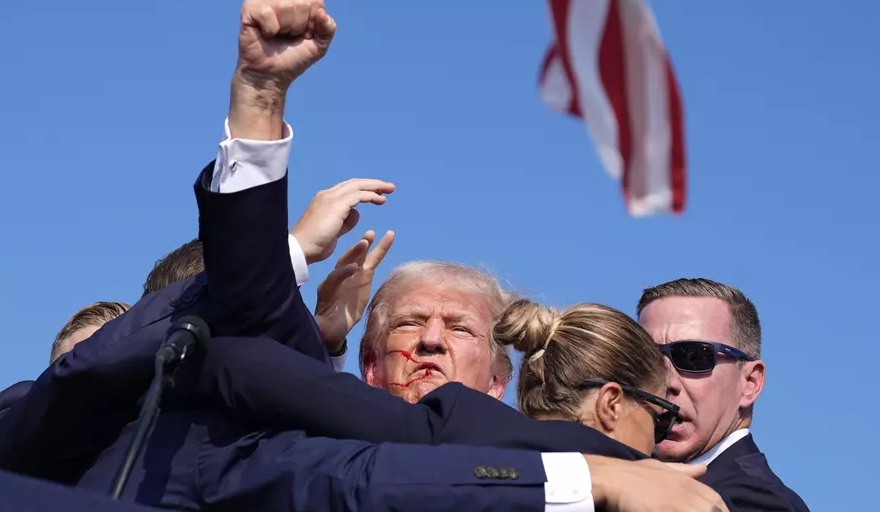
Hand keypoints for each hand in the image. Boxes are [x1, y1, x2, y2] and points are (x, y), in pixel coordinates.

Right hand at [237, 0, 335, 88]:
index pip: (316, 2)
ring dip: (285, 28)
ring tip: (277, 36)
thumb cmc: (293, 58)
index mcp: (299, 1)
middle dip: (299, 26)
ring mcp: (264, 1)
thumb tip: (321, 12)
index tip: (303, 34)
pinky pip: (267, 13)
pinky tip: (265, 35)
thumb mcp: (319, 45)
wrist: (271, 75)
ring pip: (286, 5)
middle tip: (288, 36)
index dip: (312, 23)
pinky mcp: (249, 9)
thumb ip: (329, 28)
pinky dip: (270, 29)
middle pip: (302, 3)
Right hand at [290, 179, 395, 264]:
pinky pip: (359, 196)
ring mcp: (331, 198)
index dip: (363, 189)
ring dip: (375, 187)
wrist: (301, 249)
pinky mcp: (337, 205)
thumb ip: (345, 222)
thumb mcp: (333, 231)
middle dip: (372, 184)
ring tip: (389, 190)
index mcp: (324, 200)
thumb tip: (356, 214)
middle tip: (388, 187)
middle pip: (354, 183)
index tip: (377, 194)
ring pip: (358, 186)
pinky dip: (371, 196)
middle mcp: (327, 195)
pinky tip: (381, 201)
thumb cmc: (314, 245)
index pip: (347, 189)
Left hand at [315, 230, 394, 351]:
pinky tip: (389, 236)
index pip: (336, 277)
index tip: (353, 270)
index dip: (343, 273)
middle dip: (355, 252)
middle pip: (347, 261)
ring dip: (366, 244)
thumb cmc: (327, 325)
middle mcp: (340, 276)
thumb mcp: (320, 325)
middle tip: (364, 242)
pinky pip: (374, 260)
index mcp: (328, 287)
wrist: (335, 325)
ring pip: (360, 257)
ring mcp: (353, 274)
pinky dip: (380, 248)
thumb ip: (319, 324)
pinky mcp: (365, 276)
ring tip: (373, 233)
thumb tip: (316, 327)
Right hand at [585, 456, 727, 511]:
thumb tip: (704, 468)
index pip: (716, 500)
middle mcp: (687, 494)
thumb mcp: (660, 467)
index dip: (719, 509)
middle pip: (714, 509)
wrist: (612, 479)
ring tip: (678, 511)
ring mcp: (678, 506)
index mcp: (688, 482)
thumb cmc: (632, 473)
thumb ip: (684, 470)